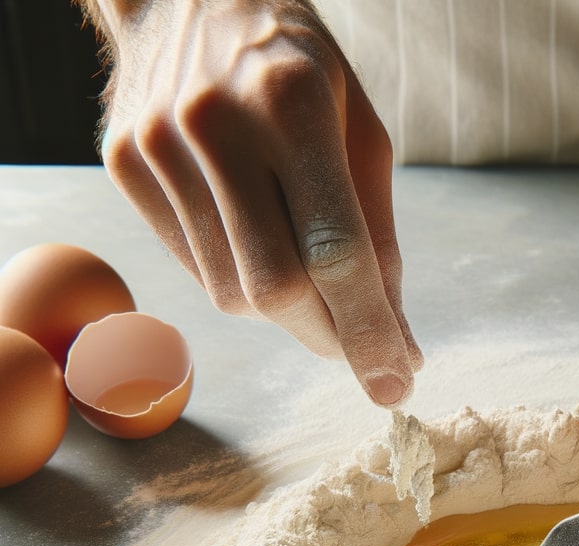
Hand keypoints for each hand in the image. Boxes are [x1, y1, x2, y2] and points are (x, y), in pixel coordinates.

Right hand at [92, 0, 420, 405]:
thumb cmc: (299, 71)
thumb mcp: (362, 135)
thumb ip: (378, 240)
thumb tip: (398, 342)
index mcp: (292, 104)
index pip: (335, 251)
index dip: (369, 332)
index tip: (397, 386)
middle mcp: (215, 125)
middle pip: (276, 288)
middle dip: (330, 337)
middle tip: (361, 349)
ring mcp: (158, 145)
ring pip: (232, 293)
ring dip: (288, 314)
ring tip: (310, 282)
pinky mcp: (126, 165)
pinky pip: (197, 270)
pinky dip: (242, 284)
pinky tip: (259, 246)